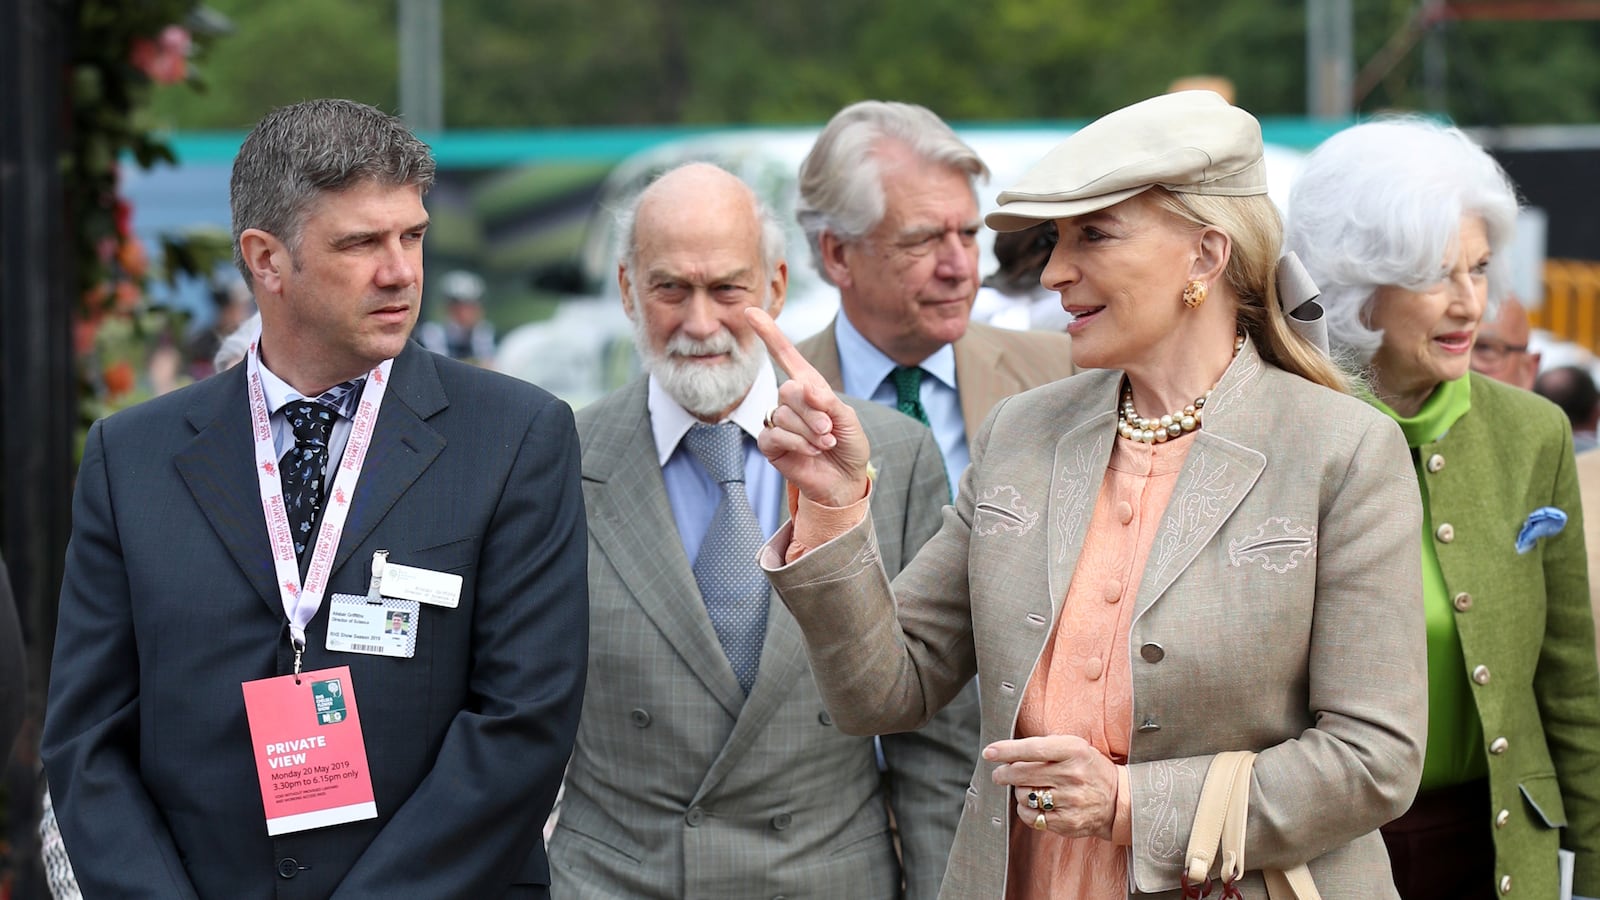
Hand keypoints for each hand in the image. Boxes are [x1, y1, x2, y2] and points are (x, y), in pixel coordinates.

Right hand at [745, 307, 870, 506]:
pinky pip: (775, 434)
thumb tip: (806, 389)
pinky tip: (811, 452)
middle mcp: (790, 401)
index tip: (751, 311)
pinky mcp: (770, 443)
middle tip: (830, 431)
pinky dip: (797, 443)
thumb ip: (828, 402)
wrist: (845, 479)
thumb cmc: (848, 445)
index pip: (786, 355)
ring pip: (784, 415)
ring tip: (824, 444)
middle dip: (814, 413)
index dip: (769, 333)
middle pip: (790, 391)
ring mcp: (778, 421)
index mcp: (809, 387)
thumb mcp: (848, 419)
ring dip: (809, 432)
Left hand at [985, 735, 1118, 840]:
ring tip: (1029, 789)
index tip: (989, 753)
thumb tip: (1007, 753)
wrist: (1118, 799)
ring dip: (1020, 792)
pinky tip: (1034, 805)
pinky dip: (1026, 810)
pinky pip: (1032, 817)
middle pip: (1022, 774)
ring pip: (1025, 796)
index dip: (1006, 750)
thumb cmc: (1089, 767)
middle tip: (1000, 775)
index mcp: (1073, 750)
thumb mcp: (1074, 747)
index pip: (1032, 749)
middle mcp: (1072, 775)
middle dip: (1004, 774)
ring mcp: (1070, 801)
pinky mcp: (1067, 822)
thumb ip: (1044, 747)